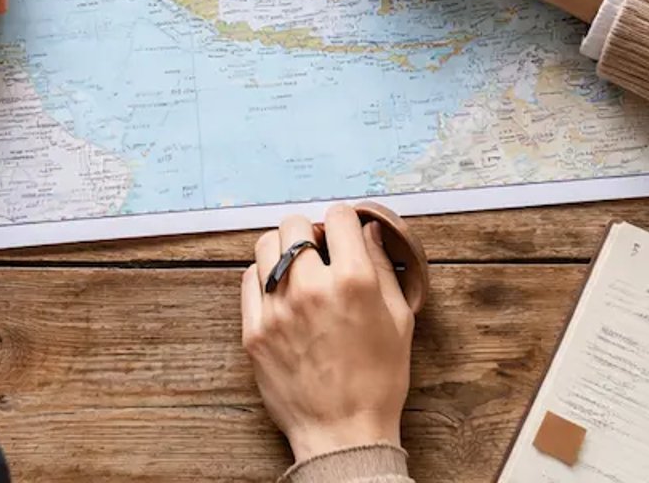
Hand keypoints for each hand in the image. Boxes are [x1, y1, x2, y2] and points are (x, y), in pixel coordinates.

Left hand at [242, 206, 413, 463]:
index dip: (345, 222)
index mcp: (353, 282)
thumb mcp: (399, 320)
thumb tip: (368, 232)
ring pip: (266, 246)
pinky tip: (281, 293)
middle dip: (311, 232)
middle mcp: (311, 288)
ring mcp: (277, 309)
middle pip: (295, 224)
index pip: (339, 216)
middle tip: (320, 252)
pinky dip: (265, 277)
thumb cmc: (378, 381)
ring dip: (284, 250)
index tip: (345, 234)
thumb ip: (383, 268)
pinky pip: (249, 280)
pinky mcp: (254, 330)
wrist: (343, 433)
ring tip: (298, 270)